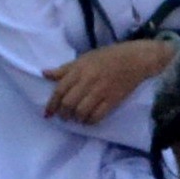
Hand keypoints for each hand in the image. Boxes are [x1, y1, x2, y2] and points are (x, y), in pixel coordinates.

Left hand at [47, 36, 172, 126]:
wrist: (135, 59)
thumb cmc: (107, 57)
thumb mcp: (84, 58)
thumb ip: (64, 69)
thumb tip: (44, 74)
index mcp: (79, 70)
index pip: (60, 90)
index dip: (51, 104)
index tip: (47, 114)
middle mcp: (88, 81)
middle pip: (69, 103)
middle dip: (63, 114)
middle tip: (64, 117)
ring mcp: (101, 91)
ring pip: (81, 111)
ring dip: (76, 118)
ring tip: (76, 118)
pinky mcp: (113, 99)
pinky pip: (97, 116)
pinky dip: (90, 121)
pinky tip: (88, 120)